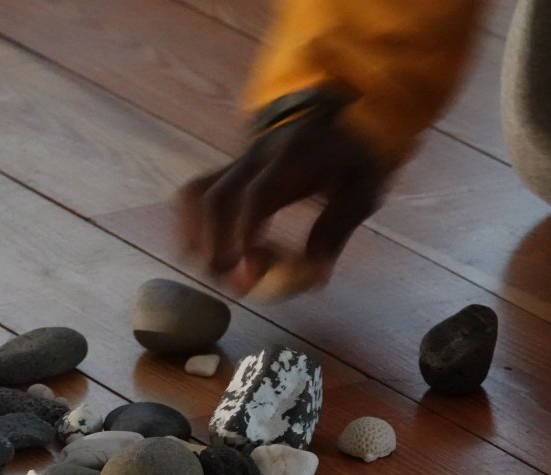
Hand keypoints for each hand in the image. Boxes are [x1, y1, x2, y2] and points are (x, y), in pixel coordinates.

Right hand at [178, 112, 385, 294]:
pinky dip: (188, 224)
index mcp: (293, 158)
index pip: (257, 196)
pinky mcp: (226, 170)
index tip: (249, 273)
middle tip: (233, 284)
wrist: (337, 115)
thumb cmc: (351, 158)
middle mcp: (256, 157)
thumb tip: (315, 274)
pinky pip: (193, 193)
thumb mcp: (362, 190)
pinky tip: (197, 250)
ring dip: (194, 237)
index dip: (246, 235)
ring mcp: (237, 162)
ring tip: (212, 269)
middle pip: (216, 198)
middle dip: (215, 247)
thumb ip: (336, 229)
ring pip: (195, 195)